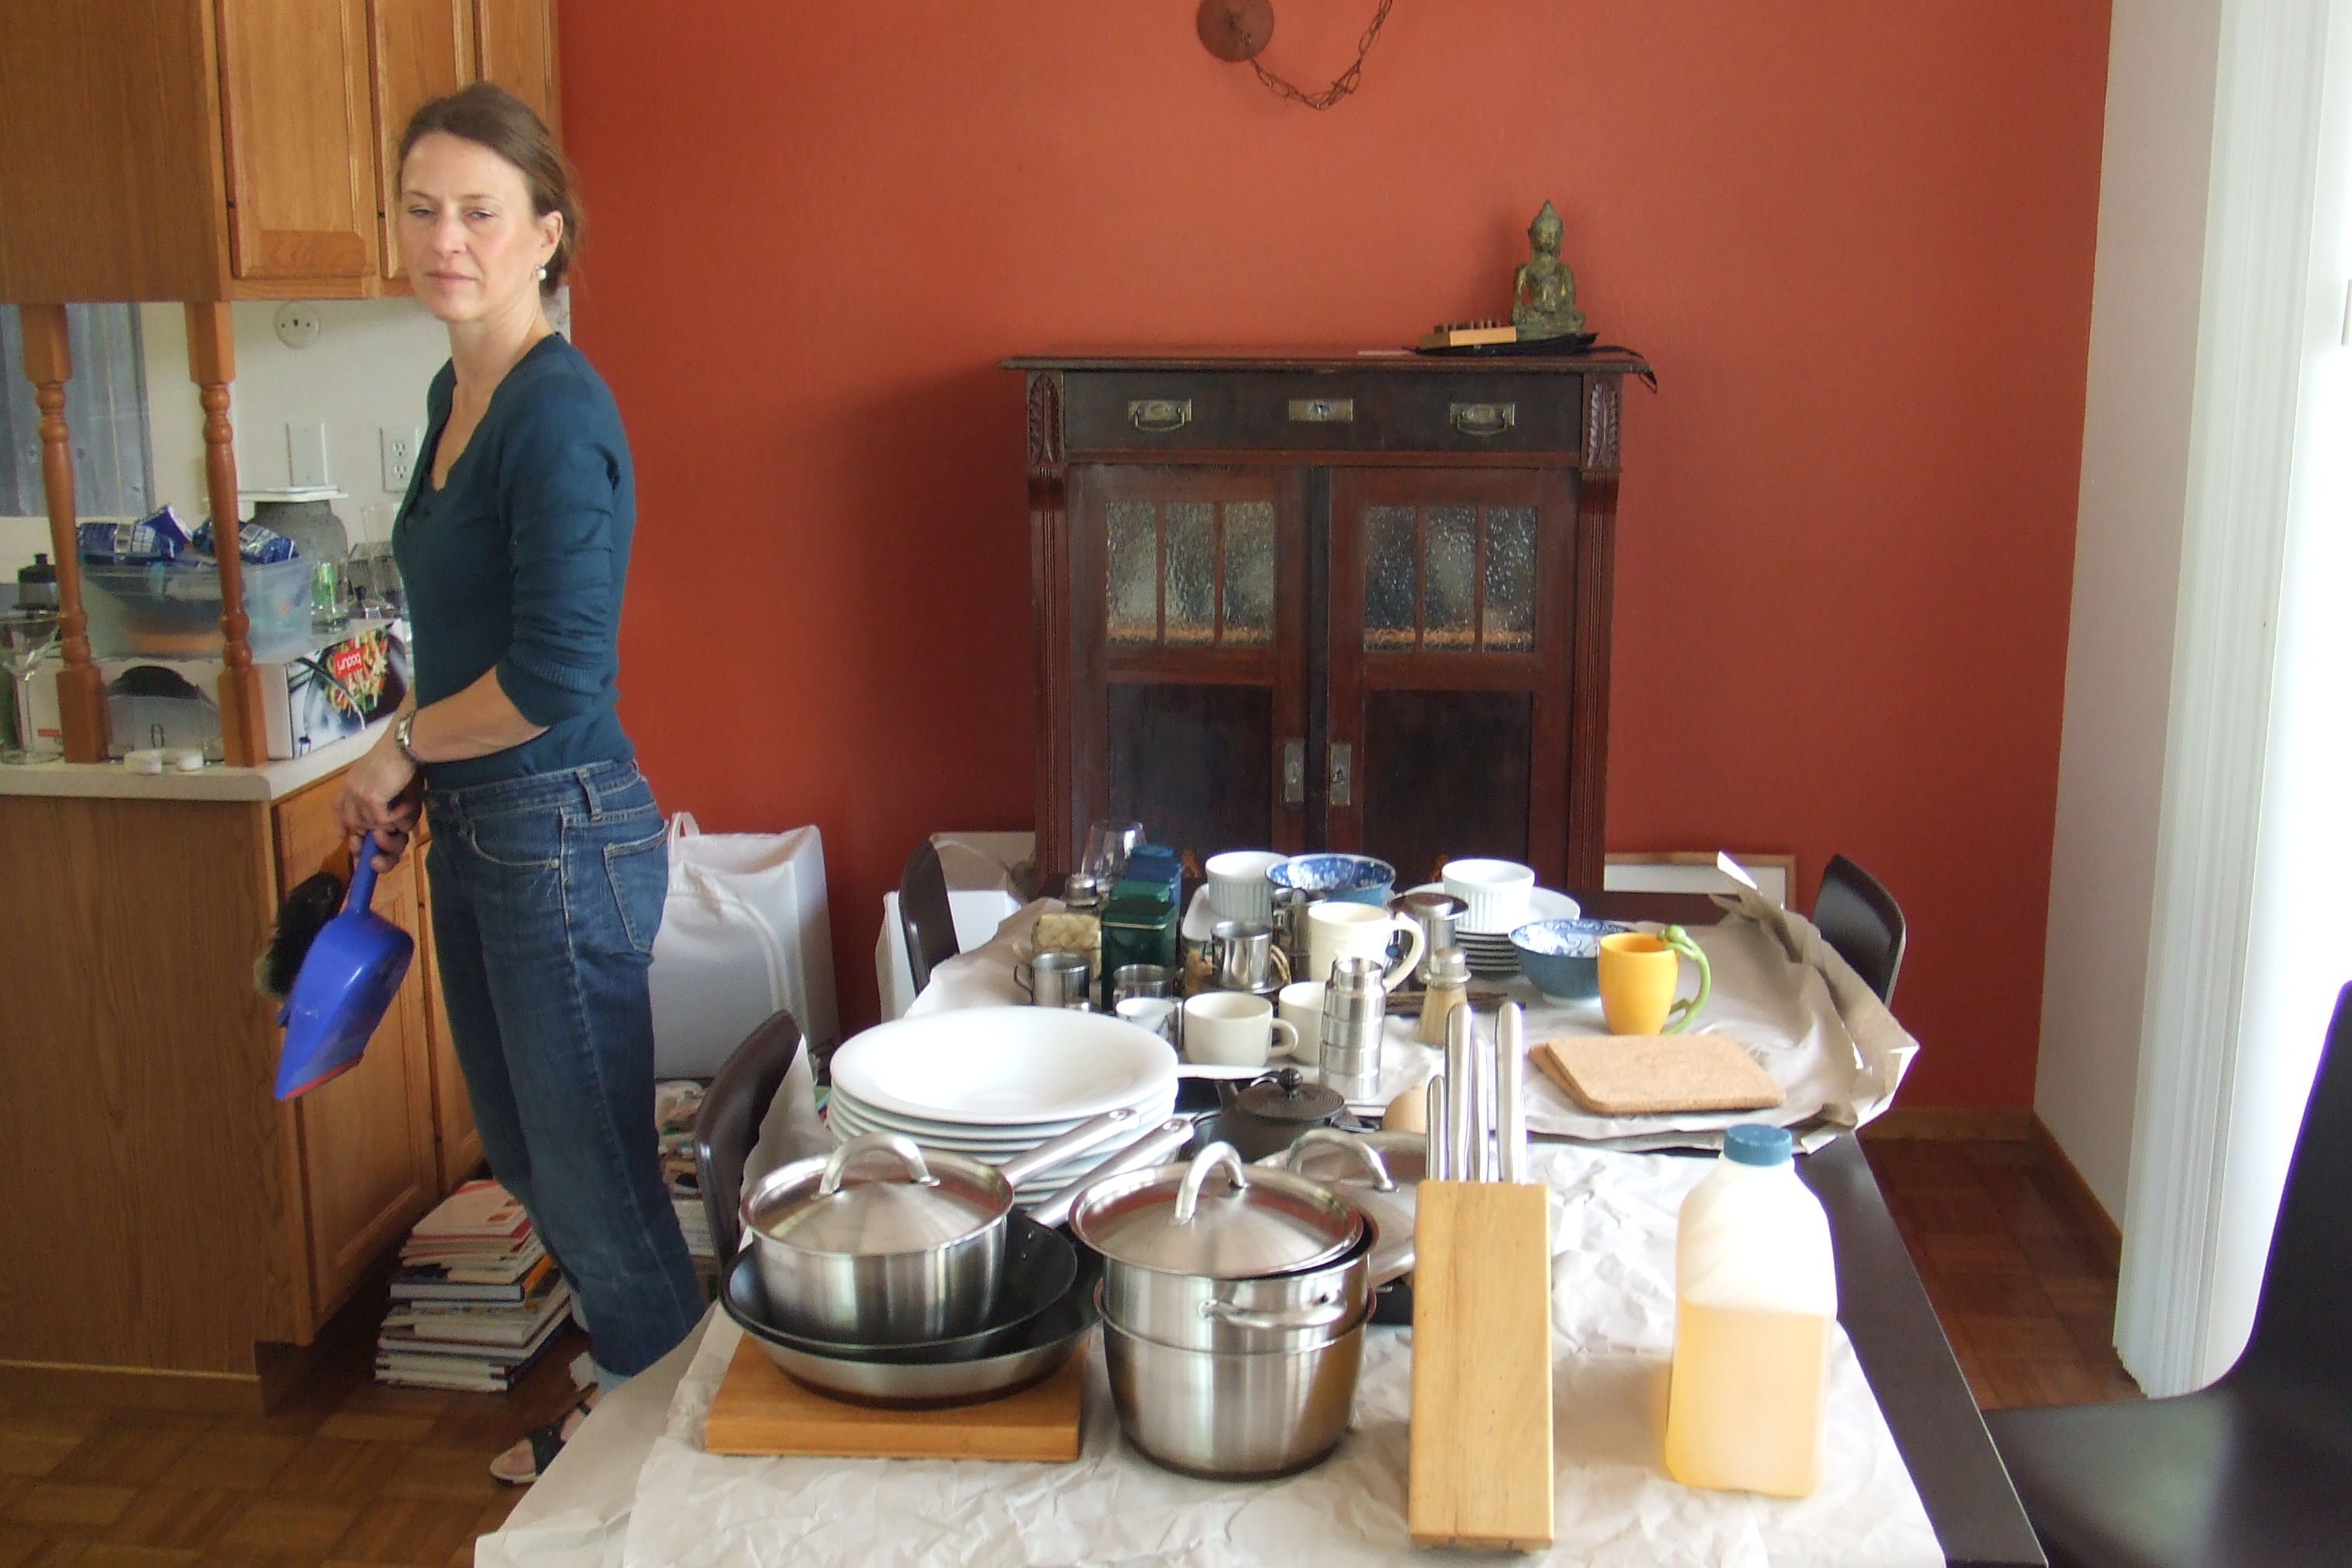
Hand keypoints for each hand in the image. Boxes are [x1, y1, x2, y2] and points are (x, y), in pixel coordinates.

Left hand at [337, 729, 421, 869]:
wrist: (407, 744)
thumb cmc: (406, 762)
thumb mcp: (395, 789)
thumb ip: (391, 809)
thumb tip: (396, 831)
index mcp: (352, 783)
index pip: (339, 809)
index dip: (344, 827)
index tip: (350, 841)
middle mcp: (349, 790)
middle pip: (353, 826)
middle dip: (367, 846)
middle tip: (376, 859)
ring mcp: (357, 796)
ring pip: (371, 828)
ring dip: (394, 826)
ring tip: (409, 808)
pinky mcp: (368, 800)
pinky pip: (383, 823)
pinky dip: (399, 817)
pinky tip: (409, 802)